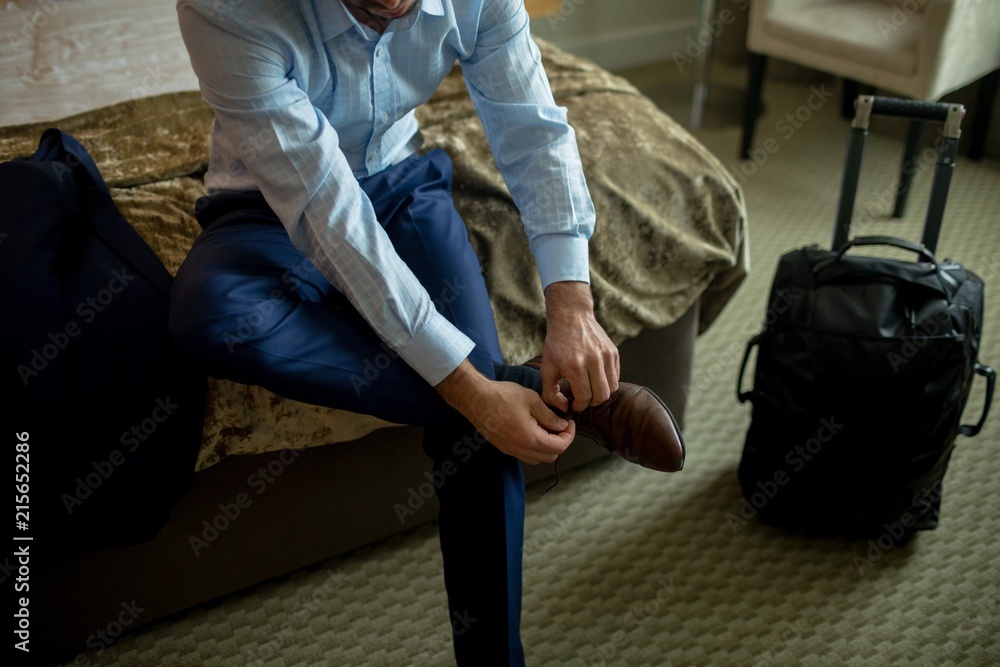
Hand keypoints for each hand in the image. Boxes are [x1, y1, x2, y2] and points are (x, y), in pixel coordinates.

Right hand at [435, 360, 575, 464]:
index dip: (570, 435)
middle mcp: (521, 449)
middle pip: (551, 456)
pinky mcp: (504, 448)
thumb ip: (550, 416)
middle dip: (560, 442)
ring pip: (538, 458)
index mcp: (530, 438)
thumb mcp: (532, 400)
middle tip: (560, 425)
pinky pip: (526, 455)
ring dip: (547, 447)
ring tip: (547, 427)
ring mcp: (511, 451)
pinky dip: (535, 447)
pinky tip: (533, 430)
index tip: (570, 422)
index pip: (560, 446)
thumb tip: (563, 426)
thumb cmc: (502, 396)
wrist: (476, 398)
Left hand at [541, 281, 619, 412]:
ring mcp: (606, 355)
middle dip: (592, 403)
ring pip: (612, 388)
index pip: (585, 397)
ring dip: (602, 394)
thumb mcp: (547, 367)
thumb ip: (550, 392)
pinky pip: (616, 376)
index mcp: (575, 366)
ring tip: (591, 390)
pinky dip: (608, 382)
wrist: (571, 317)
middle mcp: (593, 360)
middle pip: (601, 396)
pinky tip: (596, 378)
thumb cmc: (556, 344)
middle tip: (583, 399)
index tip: (574, 404)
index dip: (580, 405)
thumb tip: (564, 408)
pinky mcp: (613, 351)